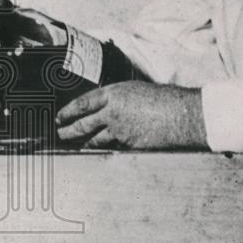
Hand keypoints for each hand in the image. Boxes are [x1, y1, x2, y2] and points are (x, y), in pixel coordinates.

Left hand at [56, 81, 206, 148]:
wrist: (182, 114)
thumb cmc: (165, 99)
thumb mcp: (137, 90)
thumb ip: (119, 99)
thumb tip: (109, 107)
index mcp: (114, 93)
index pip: (83, 103)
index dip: (68, 111)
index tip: (59, 116)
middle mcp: (112, 112)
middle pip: (83, 124)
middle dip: (68, 130)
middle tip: (59, 134)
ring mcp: (120, 130)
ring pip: (95, 139)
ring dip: (83, 143)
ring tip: (75, 145)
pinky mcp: (129, 145)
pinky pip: (112, 148)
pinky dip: (104, 150)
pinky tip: (98, 152)